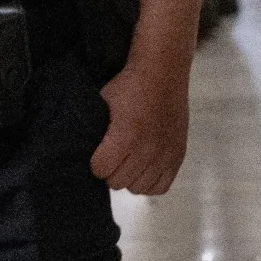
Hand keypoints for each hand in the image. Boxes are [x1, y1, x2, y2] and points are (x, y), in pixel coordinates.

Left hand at [90, 60, 190, 194]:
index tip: (100, 151)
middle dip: (113, 169)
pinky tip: (146, 166)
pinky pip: (161, 186)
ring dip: (131, 176)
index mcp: (126, 136)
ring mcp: (165, 154)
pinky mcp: (178, 155)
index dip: (97, 161)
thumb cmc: (129, 86)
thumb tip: (83, 151)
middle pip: (118, 182)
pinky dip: (151, 180)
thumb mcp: (104, 104)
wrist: (163, 72)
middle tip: (116, 154)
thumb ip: (96, 131)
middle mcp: (147, 149)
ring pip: (138, 187)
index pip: (101, 170)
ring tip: (131, 159)